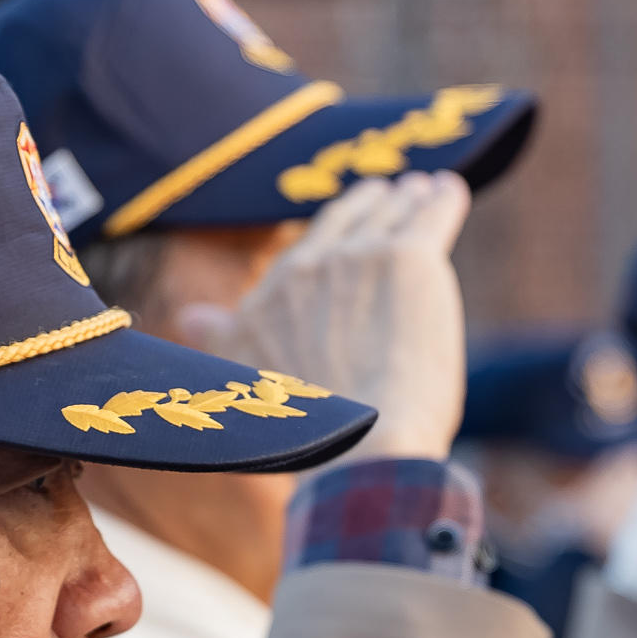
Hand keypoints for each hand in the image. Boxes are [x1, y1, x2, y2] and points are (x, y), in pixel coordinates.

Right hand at [185, 171, 471, 460]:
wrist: (364, 447)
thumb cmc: (310, 435)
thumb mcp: (245, 381)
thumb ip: (223, 340)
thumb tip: (188, 318)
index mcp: (272, 296)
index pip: (308, 249)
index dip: (333, 234)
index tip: (348, 221)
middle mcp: (310, 267)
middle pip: (348, 221)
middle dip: (371, 204)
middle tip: (391, 192)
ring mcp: (360, 258)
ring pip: (391, 214)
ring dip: (408, 199)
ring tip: (423, 190)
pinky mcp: (411, 259)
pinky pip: (432, 215)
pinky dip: (442, 200)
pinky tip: (448, 191)